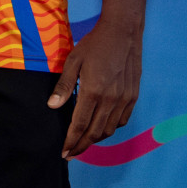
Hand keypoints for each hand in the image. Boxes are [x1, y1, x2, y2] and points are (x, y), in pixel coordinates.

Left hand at [48, 20, 142, 158]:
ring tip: (83, 143)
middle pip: (95, 132)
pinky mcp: (133, 96)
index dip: (71, 141)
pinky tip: (102, 129)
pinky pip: (122, 120)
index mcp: (93, 92)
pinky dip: (111, 129)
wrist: (123, 33)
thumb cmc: (94, 45)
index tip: (64, 153)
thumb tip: (52, 106)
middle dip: (82, 145)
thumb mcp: (73, 62)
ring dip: (96, 139)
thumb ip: (64, 86)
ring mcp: (124, 99)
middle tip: (71, 153)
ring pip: (110, 129)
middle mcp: (111, 100)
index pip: (80, 124)